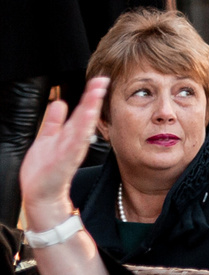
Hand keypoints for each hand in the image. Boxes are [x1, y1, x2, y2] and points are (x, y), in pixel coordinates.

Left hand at [18, 78, 105, 230]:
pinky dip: (82, 131)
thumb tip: (59, 102)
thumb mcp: (47, 139)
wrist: (40, 194)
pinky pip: (75, 144)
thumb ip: (54, 122)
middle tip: (102, 81)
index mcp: (70, 135)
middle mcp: (73, 141)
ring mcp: (70, 151)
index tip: (99, 79)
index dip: (90, 95)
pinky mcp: (65, 161)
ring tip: (95, 94)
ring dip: (90, 111)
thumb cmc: (44, 170)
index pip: (82, 111)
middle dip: (93, 98)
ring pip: (82, 127)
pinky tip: (86, 120)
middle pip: (85, 116)